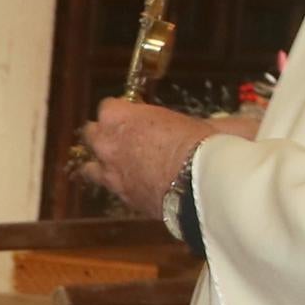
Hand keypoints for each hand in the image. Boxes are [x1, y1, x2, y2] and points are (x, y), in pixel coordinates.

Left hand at [79, 99, 217, 217]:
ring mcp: (109, 173)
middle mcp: (107, 143)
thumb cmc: (202, 143)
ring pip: (90, 166)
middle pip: (91, 134)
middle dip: (105, 135)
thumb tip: (214, 126)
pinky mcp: (121, 197)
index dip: (122, 112)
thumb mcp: (202, 122)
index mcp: (120, 116)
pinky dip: (119, 187)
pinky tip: (133, 187)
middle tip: (124, 139)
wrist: (201, 185)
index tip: (135, 117)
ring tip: (118, 166)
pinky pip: (110, 189)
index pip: (108, 107)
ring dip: (101, 164)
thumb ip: (192, 123)